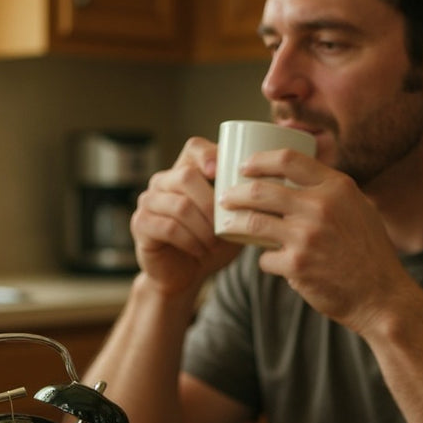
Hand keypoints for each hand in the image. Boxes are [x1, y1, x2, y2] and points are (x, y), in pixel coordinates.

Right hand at [130, 136, 240, 296]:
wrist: (184, 275)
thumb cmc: (211, 243)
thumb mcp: (232, 219)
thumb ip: (246, 201)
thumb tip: (281, 184)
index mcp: (185, 171)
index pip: (194, 147)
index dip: (210, 155)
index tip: (223, 174)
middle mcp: (163, 181)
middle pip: (186, 176)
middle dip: (212, 202)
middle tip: (226, 225)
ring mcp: (148, 201)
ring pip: (179, 204)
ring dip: (203, 226)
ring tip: (214, 243)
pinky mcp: (140, 224)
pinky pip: (167, 227)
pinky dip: (189, 240)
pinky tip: (200, 250)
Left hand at [218, 147, 408, 335]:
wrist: (382, 295)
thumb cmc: (370, 253)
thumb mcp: (360, 209)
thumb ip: (333, 193)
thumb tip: (301, 180)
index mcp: (337, 187)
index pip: (289, 159)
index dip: (260, 160)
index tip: (244, 166)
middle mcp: (320, 206)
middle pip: (261, 190)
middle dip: (236, 192)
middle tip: (225, 197)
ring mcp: (306, 236)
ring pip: (253, 221)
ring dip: (234, 221)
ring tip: (227, 222)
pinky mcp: (296, 265)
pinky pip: (265, 258)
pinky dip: (264, 260)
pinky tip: (270, 262)